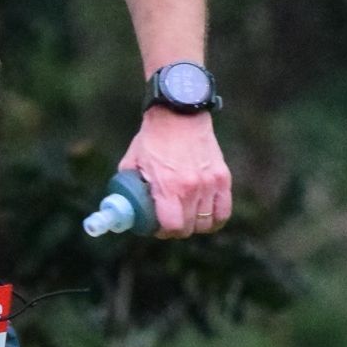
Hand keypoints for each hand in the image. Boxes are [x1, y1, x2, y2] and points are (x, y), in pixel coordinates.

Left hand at [121, 108, 231, 238]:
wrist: (179, 113)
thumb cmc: (153, 138)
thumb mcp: (132, 162)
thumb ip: (129, 186)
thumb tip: (122, 207)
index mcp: (168, 186)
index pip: (172, 226)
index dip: (163, 232)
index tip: (158, 227)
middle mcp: (191, 187)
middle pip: (189, 228)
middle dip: (177, 229)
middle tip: (171, 221)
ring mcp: (210, 183)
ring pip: (207, 223)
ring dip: (195, 224)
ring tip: (187, 216)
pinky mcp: (223, 178)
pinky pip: (224, 211)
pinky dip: (215, 218)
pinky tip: (205, 215)